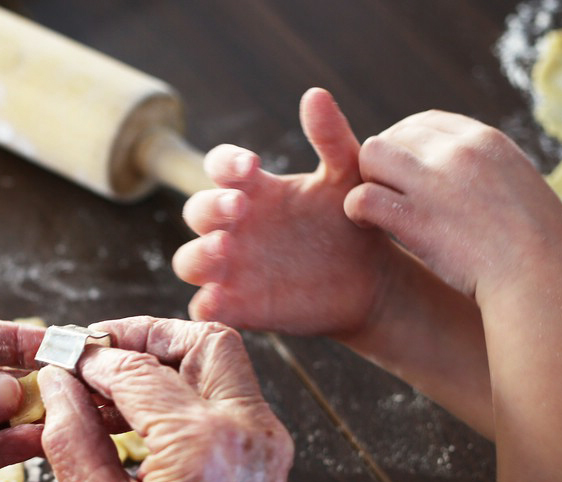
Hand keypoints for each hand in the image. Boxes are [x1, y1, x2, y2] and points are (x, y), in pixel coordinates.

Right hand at [39, 317, 295, 481]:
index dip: (87, 358)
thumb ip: (73, 442)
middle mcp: (247, 434)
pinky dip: (185, 392)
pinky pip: (228, 400)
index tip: (56, 361)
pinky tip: (138, 419)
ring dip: (165, 361)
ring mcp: (266, 447)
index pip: (136, 369)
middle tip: (94, 351)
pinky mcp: (266, 464)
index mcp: (202, 446)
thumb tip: (55, 388)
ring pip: (220, 365)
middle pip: (201, 340)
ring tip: (107, 390)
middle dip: (143, 335)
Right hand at [172, 88, 397, 339]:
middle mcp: (235, 228)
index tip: (252, 166)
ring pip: (188, 261)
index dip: (225, 163)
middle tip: (240, 207)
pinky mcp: (238, 306)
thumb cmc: (353, 224)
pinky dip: (205, 303)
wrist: (373, 279)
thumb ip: (331, 137)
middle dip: (210, 207)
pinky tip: (220, 299)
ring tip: (226, 249)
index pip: (219, 168)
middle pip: (196, 212)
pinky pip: (205, 306)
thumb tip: (314, 94)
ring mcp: (232, 269)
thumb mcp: (347, 176)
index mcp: (254, 191)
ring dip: (198, 255)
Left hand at [345, 110, 561, 303]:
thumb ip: (488, 169)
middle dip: (382, 163)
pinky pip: (363, 197)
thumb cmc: (537, 245)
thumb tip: (467, 170)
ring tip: (374, 207)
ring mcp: (435, 183)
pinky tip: (365, 224)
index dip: (405, 142)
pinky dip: (355, 208)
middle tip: (384, 193)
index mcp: (486, 140)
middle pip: (394, 135)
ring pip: (371, 155)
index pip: (426, 121)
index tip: (401, 168)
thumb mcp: (519, 186)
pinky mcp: (414, 219)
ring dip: (366, 180)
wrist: (541, 278)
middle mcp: (458, 152)